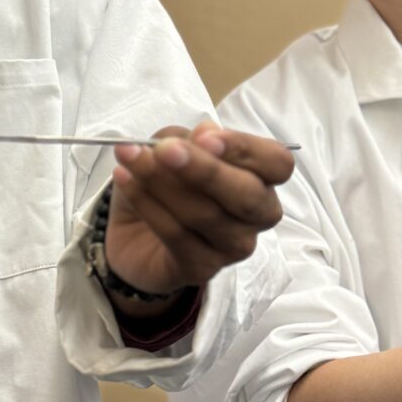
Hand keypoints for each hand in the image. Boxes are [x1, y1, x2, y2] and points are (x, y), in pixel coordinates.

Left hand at [104, 122, 293, 297]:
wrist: (136, 233)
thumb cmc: (168, 181)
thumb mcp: (172, 148)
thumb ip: (187, 138)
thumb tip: (204, 133)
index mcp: (261, 178)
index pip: (276, 163)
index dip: (245, 148)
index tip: (204, 136)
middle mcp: (257, 215)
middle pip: (247, 195)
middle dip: (205, 170)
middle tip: (164, 151)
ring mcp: (233, 247)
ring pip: (206, 215)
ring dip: (162, 182)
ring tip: (129, 157)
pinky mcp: (202, 268)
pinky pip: (176, 235)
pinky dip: (146, 204)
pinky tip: (125, 180)